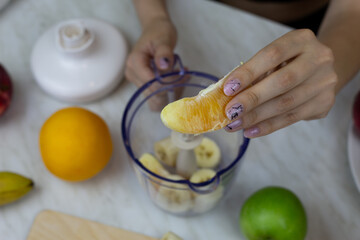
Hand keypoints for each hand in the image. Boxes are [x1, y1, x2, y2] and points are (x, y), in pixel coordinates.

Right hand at [125, 17, 176, 110]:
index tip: (183, 75)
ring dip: (172, 89)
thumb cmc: (159, 32)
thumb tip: (163, 65)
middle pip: (152, 93)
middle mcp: (133, 74)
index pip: (151, 83)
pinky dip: (170, 89)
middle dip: (171, 87)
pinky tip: (178, 78)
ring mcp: (137, 80)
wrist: (155, 29)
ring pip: (155, 97)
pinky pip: (157, 94)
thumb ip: (164, 52)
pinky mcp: (144, 84)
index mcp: (134, 63)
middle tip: (185, 75)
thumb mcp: (163, 39)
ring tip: (183, 75)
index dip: (167, 83)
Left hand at [223, 29, 337, 137]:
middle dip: (252, 99)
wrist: (321, 71)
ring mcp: (325, 82)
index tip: (227, 88)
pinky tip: (250, 131)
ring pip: (286, 104)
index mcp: (302, 39)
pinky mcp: (325, 103)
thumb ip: (254, 72)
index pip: (272, 55)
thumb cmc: (288, 63)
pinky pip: (292, 118)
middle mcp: (319, 58)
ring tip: (235, 124)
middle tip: (229, 112)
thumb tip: (225, 94)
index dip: (248, 72)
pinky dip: (268, 126)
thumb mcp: (274, 59)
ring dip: (256, 117)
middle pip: (282, 82)